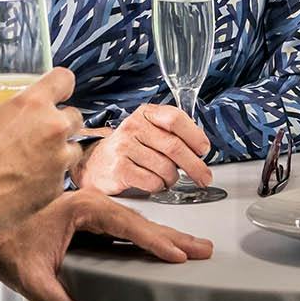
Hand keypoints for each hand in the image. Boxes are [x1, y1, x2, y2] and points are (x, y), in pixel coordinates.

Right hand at [0, 70, 82, 239]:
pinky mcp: (53, 191)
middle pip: (74, 117)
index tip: (52, 91)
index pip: (64, 79)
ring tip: (35, 157)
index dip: (58, 84)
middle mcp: (52, 131)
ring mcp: (57, 163)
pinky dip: (48, 178)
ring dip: (59, 151)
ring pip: (71, 149)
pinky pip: (59, 179)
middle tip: (36, 129)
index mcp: (32, 104)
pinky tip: (27, 182)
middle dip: (59, 120)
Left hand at [0, 189, 212, 300]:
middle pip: (139, 222)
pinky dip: (145, 238)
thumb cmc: (3, 244)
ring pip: (134, 223)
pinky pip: (122, 228)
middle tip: (204, 250)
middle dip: (172, 237)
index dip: (154, 241)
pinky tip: (160, 248)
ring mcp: (90, 209)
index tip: (179, 254)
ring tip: (192, 249)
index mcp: (82, 209)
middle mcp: (91, 203)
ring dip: (163, 236)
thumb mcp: (30, 280)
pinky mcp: (86, 218)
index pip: (127, 227)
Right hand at [77, 102, 214, 197]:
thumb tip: (200, 147)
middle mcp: (133, 127)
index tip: (204, 150)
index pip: (175, 118)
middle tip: (204, 177)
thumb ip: (172, 132)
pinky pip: (152, 182)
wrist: (95, 164)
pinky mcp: (119, 169)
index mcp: (145, 113)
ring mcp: (124, 148)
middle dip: (195, 166)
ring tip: (169, 178)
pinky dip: (159, 186)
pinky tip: (155, 184)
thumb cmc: (129, 148)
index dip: (195, 136)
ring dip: (173, 178)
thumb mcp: (148, 130)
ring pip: (165, 168)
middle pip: (174, 147)